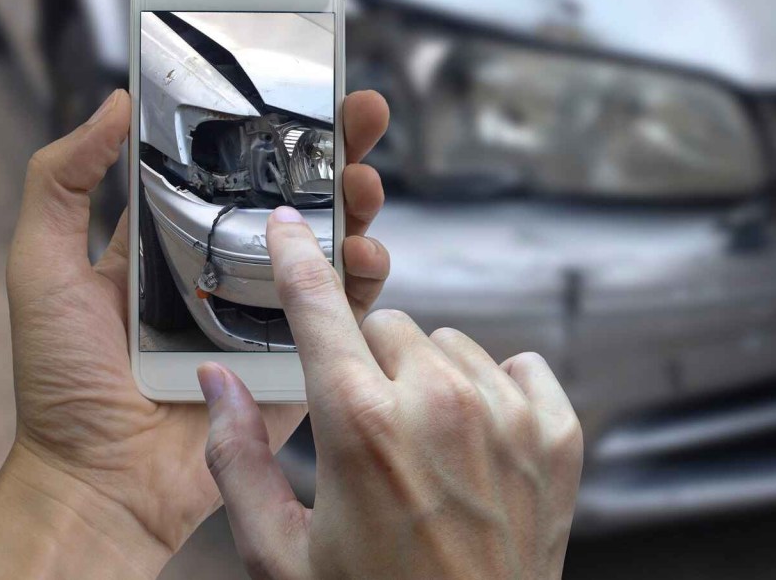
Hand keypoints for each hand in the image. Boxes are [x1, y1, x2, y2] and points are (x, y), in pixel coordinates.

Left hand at [0, 90, 389, 567]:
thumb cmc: (63, 379)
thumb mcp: (42, 264)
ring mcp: (271, 313)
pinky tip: (367, 256)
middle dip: (336, 154)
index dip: (273, 129)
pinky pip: (344, 313)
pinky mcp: (300, 358)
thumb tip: (115, 101)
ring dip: (358, 208)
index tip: (306, 88)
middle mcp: (233, 268)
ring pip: (331, 247)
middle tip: (362, 116)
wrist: (101, 478)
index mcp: (180, 239)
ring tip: (365, 185)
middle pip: (298, 198)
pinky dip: (366, 281)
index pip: (237, 169)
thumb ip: (62, 179)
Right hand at [198, 208, 583, 577]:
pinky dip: (496, 392)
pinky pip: (519, 366)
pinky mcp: (557, 432)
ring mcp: (507, 414)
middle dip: (369, 362)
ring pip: (451, 344)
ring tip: (426, 448)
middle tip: (370, 427)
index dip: (296, 260)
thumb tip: (218, 383)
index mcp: (361, 424)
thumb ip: (236, 459)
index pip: (318, 309)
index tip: (289, 228)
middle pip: (388, 326)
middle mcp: (440, 403)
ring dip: (430, 379)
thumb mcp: (280, 553)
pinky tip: (480, 443)